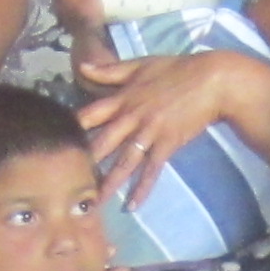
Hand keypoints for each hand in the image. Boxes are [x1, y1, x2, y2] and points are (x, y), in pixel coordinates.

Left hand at [75, 50, 249, 210]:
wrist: (211, 80)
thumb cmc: (176, 69)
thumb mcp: (140, 64)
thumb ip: (109, 70)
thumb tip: (81, 66)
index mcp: (122, 98)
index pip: (89, 115)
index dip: (73, 130)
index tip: (58, 145)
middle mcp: (131, 117)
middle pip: (102, 143)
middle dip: (85, 163)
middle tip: (68, 183)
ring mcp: (149, 132)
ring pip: (124, 162)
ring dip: (109, 183)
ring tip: (96, 202)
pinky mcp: (167, 144)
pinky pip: (151, 170)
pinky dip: (142, 188)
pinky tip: (133, 205)